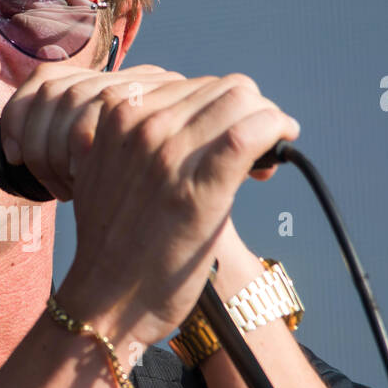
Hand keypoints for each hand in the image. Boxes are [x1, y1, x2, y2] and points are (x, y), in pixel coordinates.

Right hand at [0, 63, 298, 347]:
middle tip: (256, 150)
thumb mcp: (108, 173)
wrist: (106, 303)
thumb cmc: (114, 247)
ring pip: (242, 101)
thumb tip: (198, 124)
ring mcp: (167, 154)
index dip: (221, 109)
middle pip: (223, 88)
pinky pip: (250, 134)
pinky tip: (281, 140)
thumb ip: (139, 140)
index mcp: (116, 115)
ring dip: (266, 120)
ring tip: (266, 153)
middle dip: (248, 112)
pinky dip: (275, 129)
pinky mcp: (198, 187)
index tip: (230, 138)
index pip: (192, 85)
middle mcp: (140, 125)